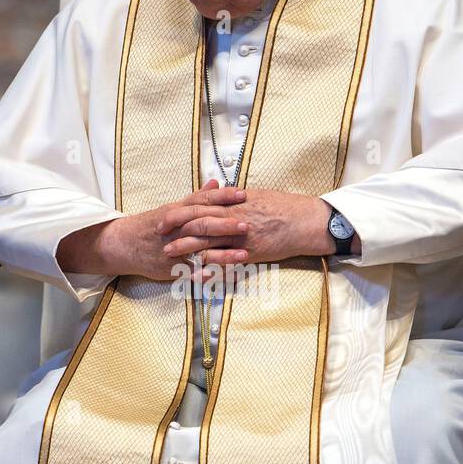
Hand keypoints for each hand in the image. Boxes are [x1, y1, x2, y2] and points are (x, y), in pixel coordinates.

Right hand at [57, 179, 249, 283]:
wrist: (124, 244)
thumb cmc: (153, 225)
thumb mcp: (173, 208)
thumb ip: (196, 197)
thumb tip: (216, 182)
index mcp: (178, 211)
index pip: (202, 200)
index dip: (223, 197)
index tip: (242, 194)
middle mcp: (176, 229)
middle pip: (202, 224)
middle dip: (225, 225)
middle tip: (246, 225)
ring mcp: (173, 249)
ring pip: (199, 250)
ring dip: (222, 254)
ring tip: (243, 255)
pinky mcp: (170, 268)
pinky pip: (188, 273)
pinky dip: (204, 275)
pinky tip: (221, 277)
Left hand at [159, 188, 337, 264]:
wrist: (305, 221)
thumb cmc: (283, 207)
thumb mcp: (257, 196)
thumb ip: (235, 198)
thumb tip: (220, 195)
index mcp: (234, 202)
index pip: (200, 204)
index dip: (180, 210)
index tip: (165, 215)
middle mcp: (234, 217)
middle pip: (197, 221)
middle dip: (175, 227)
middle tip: (158, 232)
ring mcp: (241, 235)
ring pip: (207, 240)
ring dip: (185, 247)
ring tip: (168, 253)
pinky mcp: (250, 251)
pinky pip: (225, 258)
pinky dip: (209, 264)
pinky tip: (194, 269)